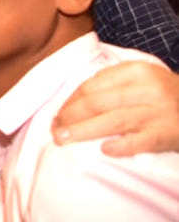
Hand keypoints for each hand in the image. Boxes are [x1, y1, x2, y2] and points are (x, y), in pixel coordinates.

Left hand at [52, 61, 178, 155]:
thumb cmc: (163, 94)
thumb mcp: (141, 79)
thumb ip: (111, 83)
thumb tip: (73, 101)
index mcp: (135, 71)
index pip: (91, 86)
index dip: (69, 102)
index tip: (57, 114)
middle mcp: (146, 89)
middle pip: (97, 103)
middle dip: (69, 117)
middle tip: (54, 130)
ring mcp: (158, 112)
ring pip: (111, 121)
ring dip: (82, 132)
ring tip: (63, 139)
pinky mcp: (167, 134)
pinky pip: (140, 141)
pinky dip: (121, 146)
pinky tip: (104, 151)